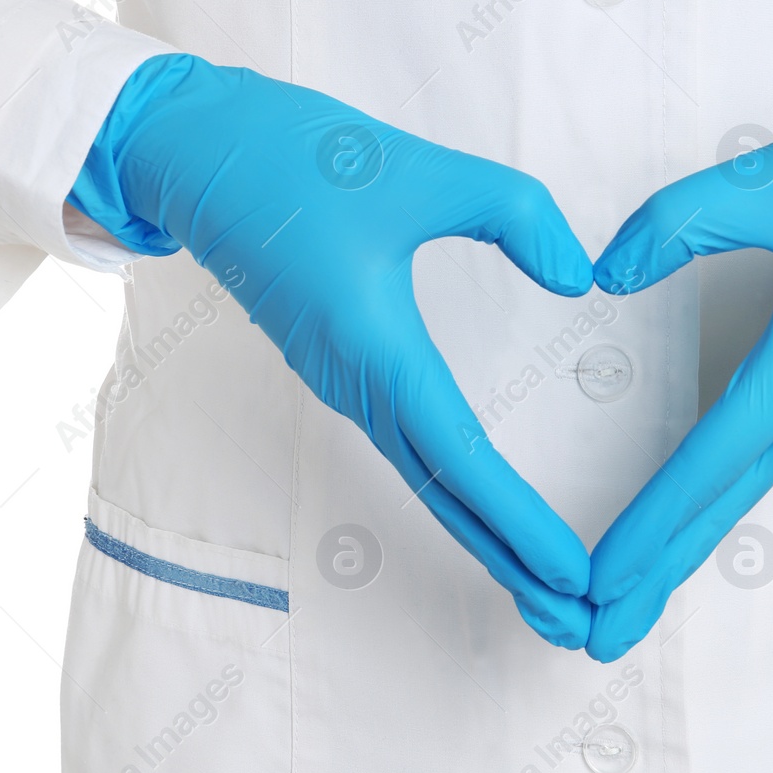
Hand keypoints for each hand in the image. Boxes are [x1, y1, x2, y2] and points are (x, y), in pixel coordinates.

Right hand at [73, 54, 595, 646]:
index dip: (518, 520)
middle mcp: (356, 383)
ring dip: (484, 533)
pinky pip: (408, 447)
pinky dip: (456, 489)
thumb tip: (580, 278)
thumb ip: (512, 214)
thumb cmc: (296, 160)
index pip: (460, 456)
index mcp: (374, 348)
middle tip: (574, 618)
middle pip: (444, 493)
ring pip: (426, 476)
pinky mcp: (341, 366)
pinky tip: (487, 506)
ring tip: (545, 582)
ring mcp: (343, 381)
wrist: (192, 154)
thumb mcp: (418, 170)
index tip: (570, 571)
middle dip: (509, 559)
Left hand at [583, 79, 772, 660]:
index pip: (707, 464)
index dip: (647, 526)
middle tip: (595, 639)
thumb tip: (606, 274)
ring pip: (744, 486)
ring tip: (628, 595)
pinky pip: (765, 456)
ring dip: (684, 543)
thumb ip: (679, 222)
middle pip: (724, 505)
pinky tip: (690, 512)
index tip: (595, 584)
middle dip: (658, 574)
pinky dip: (717, 497)